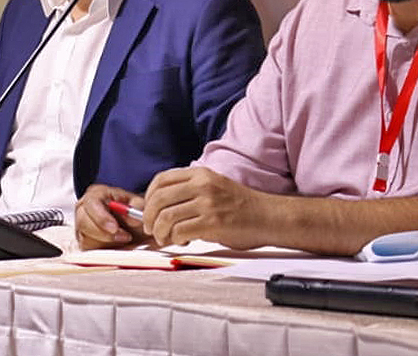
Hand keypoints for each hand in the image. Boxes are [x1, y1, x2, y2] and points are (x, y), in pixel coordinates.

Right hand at [74, 184, 147, 249]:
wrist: (132, 225)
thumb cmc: (130, 212)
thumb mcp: (138, 204)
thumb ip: (137, 206)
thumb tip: (132, 218)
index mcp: (95, 195)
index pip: (91, 203)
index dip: (101, 217)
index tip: (115, 228)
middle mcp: (84, 210)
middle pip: (83, 223)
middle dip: (105, 234)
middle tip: (126, 237)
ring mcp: (82, 228)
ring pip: (86, 239)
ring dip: (107, 244)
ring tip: (124, 240)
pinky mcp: (85, 243)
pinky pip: (90, 250)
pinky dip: (106, 251)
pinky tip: (118, 246)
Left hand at [143, 166, 270, 248]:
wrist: (269, 217)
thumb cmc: (240, 207)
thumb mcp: (213, 188)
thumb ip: (188, 193)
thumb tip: (157, 207)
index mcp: (200, 174)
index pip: (161, 180)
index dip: (148, 197)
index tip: (148, 211)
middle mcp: (202, 185)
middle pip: (159, 199)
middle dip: (149, 218)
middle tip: (151, 230)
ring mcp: (207, 203)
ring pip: (166, 216)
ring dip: (160, 232)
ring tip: (164, 239)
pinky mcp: (213, 222)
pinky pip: (180, 231)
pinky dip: (175, 239)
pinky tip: (181, 242)